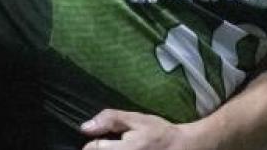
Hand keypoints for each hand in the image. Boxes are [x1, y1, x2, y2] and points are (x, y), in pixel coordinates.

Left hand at [81, 110, 202, 149]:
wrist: (181, 148)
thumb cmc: (158, 132)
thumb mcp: (136, 119)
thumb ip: (110, 120)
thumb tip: (85, 127)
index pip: (91, 149)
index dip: (94, 142)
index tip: (102, 138)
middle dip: (101, 149)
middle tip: (115, 145)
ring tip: (122, 148)